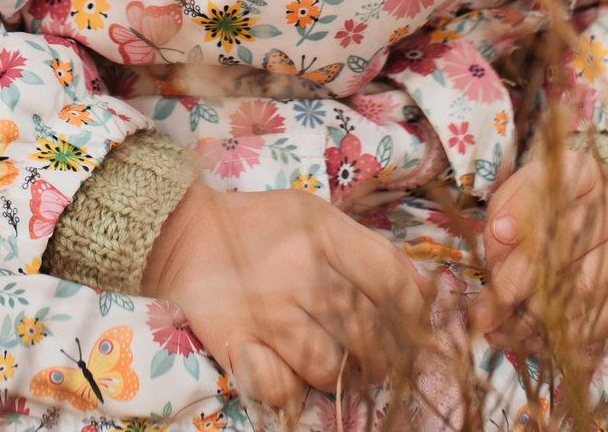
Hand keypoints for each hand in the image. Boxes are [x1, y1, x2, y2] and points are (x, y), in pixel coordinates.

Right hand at [142, 182, 430, 410]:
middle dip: (381, 356)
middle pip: (366, 332)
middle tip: (374, 360)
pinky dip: (292, 388)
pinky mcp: (233, 342)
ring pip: (329, 368)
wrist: (182, 233)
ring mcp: (265, 310)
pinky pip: (282, 387)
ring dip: (339, 376)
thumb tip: (426, 292)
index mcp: (322, 233)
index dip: (411, 314)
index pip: (391, 282)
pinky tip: (290, 371)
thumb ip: (371, 250)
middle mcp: (298, 271)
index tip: (408, 327)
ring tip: (335, 366)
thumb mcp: (318, 218)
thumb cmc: (262, 227)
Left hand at [468, 147, 607, 355]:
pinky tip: (525, 340)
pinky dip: (559, 336)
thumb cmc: (557, 202)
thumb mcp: (529, 188)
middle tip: (482, 312)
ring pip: (581, 294)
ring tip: (496, 331)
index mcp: (590, 176)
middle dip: (516, 285)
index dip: (526, 209)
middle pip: (566, 251)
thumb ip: (509, 205)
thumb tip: (500, 236)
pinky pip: (598, 321)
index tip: (496, 232)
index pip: (561, 188)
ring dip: (534, 320)